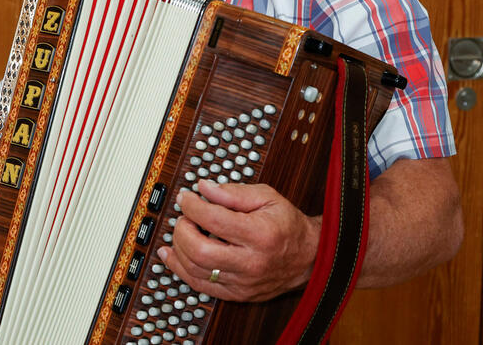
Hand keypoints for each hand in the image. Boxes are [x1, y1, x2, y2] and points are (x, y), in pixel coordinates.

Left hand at [157, 179, 319, 301]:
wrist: (309, 258)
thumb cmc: (287, 225)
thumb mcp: (266, 197)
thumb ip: (233, 192)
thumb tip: (203, 188)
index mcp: (259, 234)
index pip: (214, 219)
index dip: (192, 206)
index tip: (185, 198)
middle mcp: (251, 262)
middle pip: (200, 250)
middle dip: (182, 230)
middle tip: (182, 217)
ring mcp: (243, 282)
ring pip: (196, 271)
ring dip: (178, 249)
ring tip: (179, 231)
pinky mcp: (237, 294)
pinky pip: (201, 286)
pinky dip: (181, 270)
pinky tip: (172, 255)